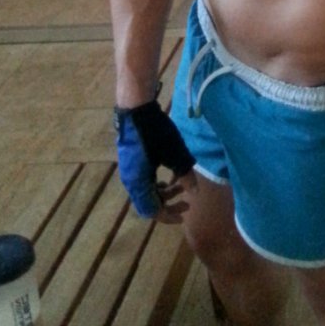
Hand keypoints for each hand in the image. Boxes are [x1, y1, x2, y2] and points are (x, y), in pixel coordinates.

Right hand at [115, 99, 195, 221]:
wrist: (136, 109)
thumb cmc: (156, 132)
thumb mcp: (175, 154)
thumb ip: (185, 175)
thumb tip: (194, 192)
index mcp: (138, 183)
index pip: (152, 210)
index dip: (168, 216)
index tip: (184, 216)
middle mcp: (130, 181)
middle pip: (149, 203)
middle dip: (169, 204)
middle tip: (187, 202)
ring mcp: (129, 171)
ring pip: (148, 191)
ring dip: (166, 191)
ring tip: (183, 183)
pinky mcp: (132, 161)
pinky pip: (145, 180)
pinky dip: (158, 181)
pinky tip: (172, 173)